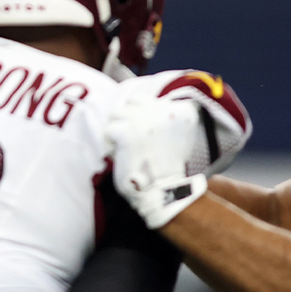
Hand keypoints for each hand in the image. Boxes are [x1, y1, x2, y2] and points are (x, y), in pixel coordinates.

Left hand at [107, 88, 207, 228]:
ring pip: (115, 114)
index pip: (144, 100)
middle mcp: (166, 110)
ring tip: (130, 150)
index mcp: (182, 110)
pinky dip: (111, 144)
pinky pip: (108, 130)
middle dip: (126, 122)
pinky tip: (123, 156)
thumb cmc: (165, 166)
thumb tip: (137, 102)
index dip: (140, 120)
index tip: (151, 141)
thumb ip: (162, 115)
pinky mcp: (128, 133)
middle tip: (136, 145)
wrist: (164, 190)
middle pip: (128, 104)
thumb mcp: (175, 134)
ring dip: (117, 132)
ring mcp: (146, 120)